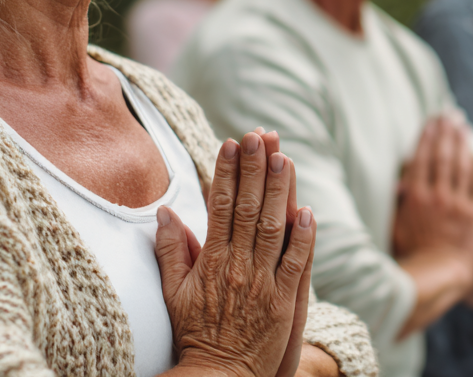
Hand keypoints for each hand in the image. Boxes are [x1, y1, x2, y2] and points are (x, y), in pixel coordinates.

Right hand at [156, 131, 314, 376]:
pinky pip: (295, 265)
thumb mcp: (173, 292)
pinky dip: (303, 238)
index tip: (230, 143)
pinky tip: (307, 212)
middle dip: (254, 170)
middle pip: (247, 209)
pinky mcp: (284, 304)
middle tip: (258, 138)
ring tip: (284, 159)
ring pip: (273, 229)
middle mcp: (237, 267)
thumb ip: (170, 250)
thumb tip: (165, 211)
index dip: (226, 172)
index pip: (219, 206)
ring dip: (279, 192)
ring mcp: (262, 284)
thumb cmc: (195, 334)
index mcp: (210, 262)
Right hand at [392, 114, 472, 279]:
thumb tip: (398, 181)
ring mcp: (459, 205)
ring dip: (462, 141)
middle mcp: (438, 197)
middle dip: (446, 131)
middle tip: (449, 113)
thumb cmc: (415, 253)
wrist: (443, 275)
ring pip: (462, 165)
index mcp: (416, 198)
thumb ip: (398, 203)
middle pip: (443, 156)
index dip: (427, 136)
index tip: (431, 120)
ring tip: (463, 125)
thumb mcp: (397, 227)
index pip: (422, 158)